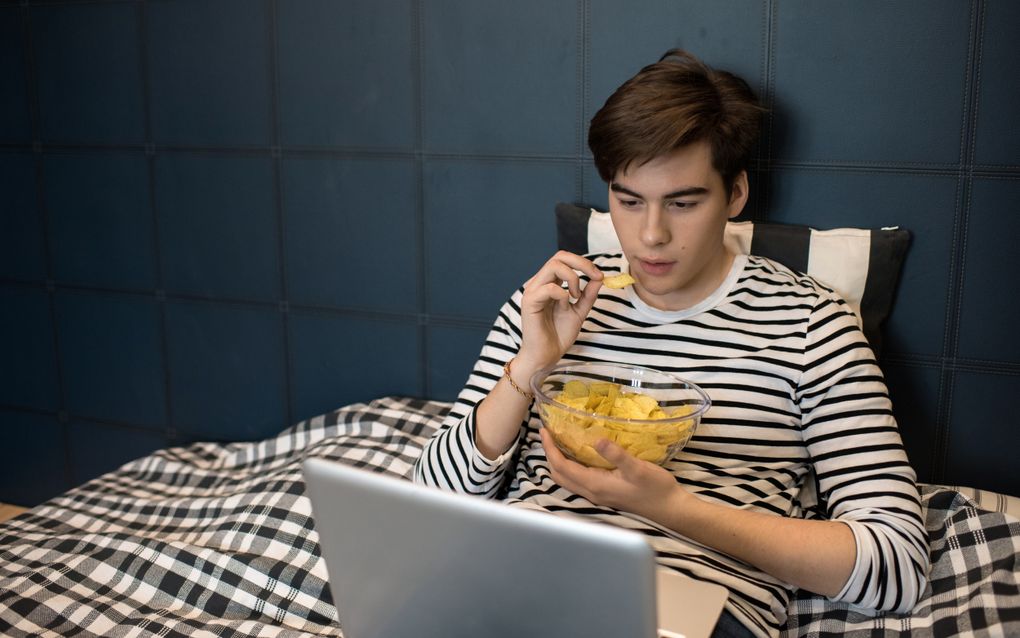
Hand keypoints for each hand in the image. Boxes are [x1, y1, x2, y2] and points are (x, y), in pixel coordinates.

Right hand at [515, 251, 602, 375]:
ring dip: (573, 278)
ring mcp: (533, 291)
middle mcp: (539, 283)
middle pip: (559, 256)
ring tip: (576, 296)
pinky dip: (563, 294)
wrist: (546, 356)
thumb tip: (599, 277)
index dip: (584, 263)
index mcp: (549, 283)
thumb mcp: (579, 311)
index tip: (599, 276)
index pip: (564, 259)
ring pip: (554, 266)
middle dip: (582, 263)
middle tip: (595, 277)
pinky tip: (566, 305)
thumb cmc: (558, 335)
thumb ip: (588, 295)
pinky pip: (549, 287)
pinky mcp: (529, 302)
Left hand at [539, 427, 684, 521]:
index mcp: (595, 485)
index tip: (544, 430)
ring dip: (559, 461)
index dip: (550, 449)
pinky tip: (578, 455)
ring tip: (558, 442)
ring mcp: (597, 495)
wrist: (669, 508)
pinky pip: (578, 480)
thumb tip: (597, 439)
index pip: (562, 466)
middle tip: (548, 434)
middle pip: (559, 474)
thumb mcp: (637, 468)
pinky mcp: (604, 494)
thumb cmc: (655, 488)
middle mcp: (592, 492)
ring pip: (567, 479)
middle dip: (550, 454)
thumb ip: (616, 454)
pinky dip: (570, 467)